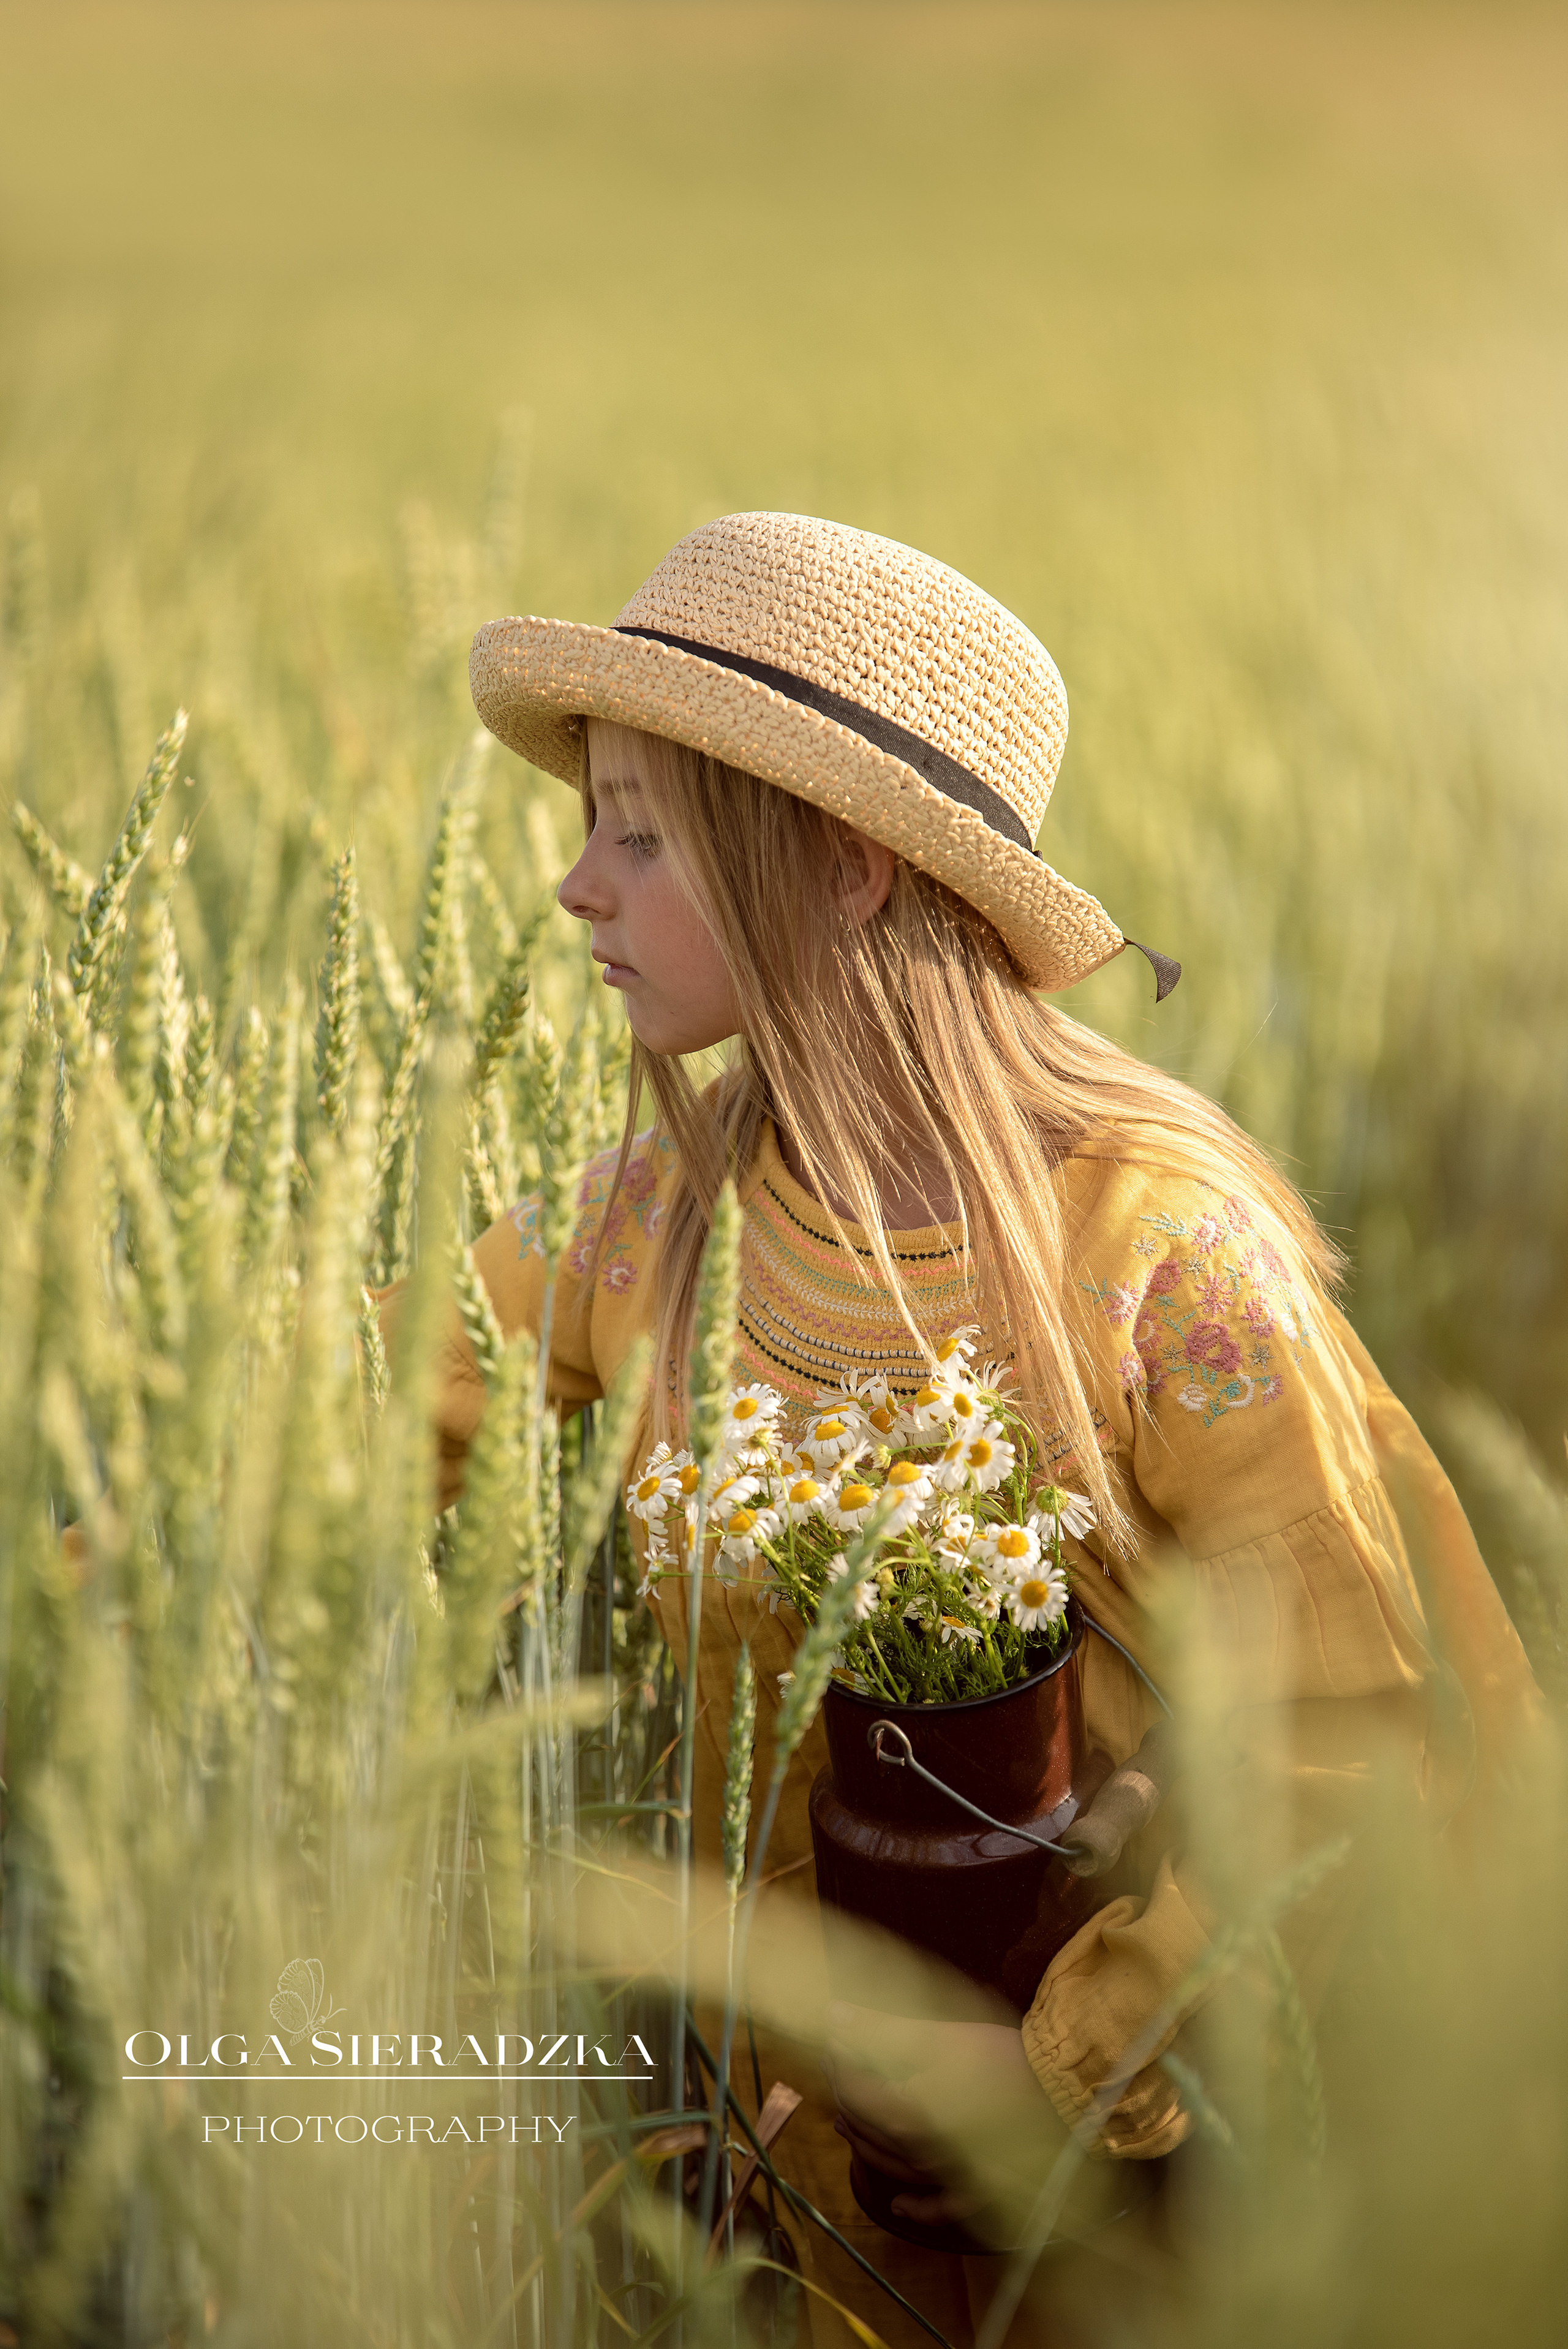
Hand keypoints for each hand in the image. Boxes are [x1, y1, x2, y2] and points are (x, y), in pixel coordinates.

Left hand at [821, 2002, 1050, 2229]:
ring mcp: (950, 2176)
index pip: (854, 2089)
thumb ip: (883, 2031)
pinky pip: (939, 2207)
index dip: (837, 2060)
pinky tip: (900, 2204)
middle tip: (836, 2065)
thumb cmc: (1006, 2062)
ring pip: (892, 2166)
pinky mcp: (980, 2190)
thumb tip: (834, 2016)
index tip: (831, 2035)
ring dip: (864, 2144)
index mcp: (909, 2114)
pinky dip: (916, 2207)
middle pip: (869, 2127)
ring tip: (846, 2122)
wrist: (1068, 2099)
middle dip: (846, 2093)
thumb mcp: (942, 2037)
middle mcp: (922, 2152)